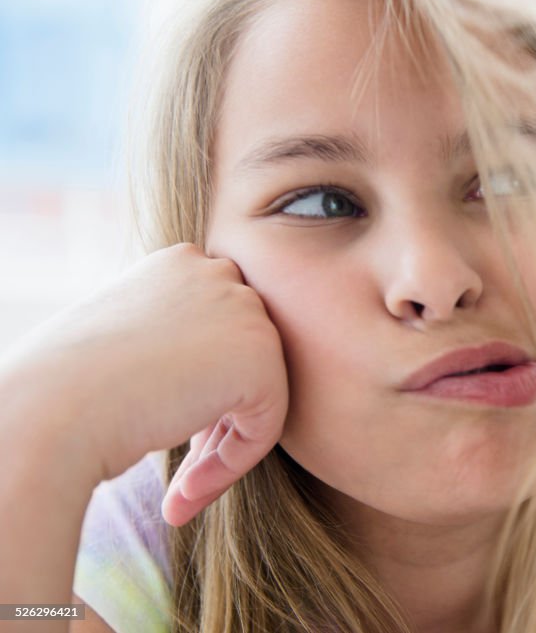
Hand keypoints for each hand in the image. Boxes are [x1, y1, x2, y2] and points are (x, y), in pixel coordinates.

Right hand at [1, 243, 288, 525]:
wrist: (49, 412)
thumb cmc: (66, 388)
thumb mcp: (123, 344)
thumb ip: (175, 345)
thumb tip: (214, 378)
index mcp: (181, 262)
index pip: (216, 334)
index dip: (195, 390)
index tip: (162, 432)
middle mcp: (219, 274)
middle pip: (242, 362)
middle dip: (215, 421)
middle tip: (180, 474)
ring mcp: (244, 311)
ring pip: (258, 395)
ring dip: (221, 450)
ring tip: (180, 493)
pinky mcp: (261, 357)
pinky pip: (264, 425)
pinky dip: (232, 465)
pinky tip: (183, 494)